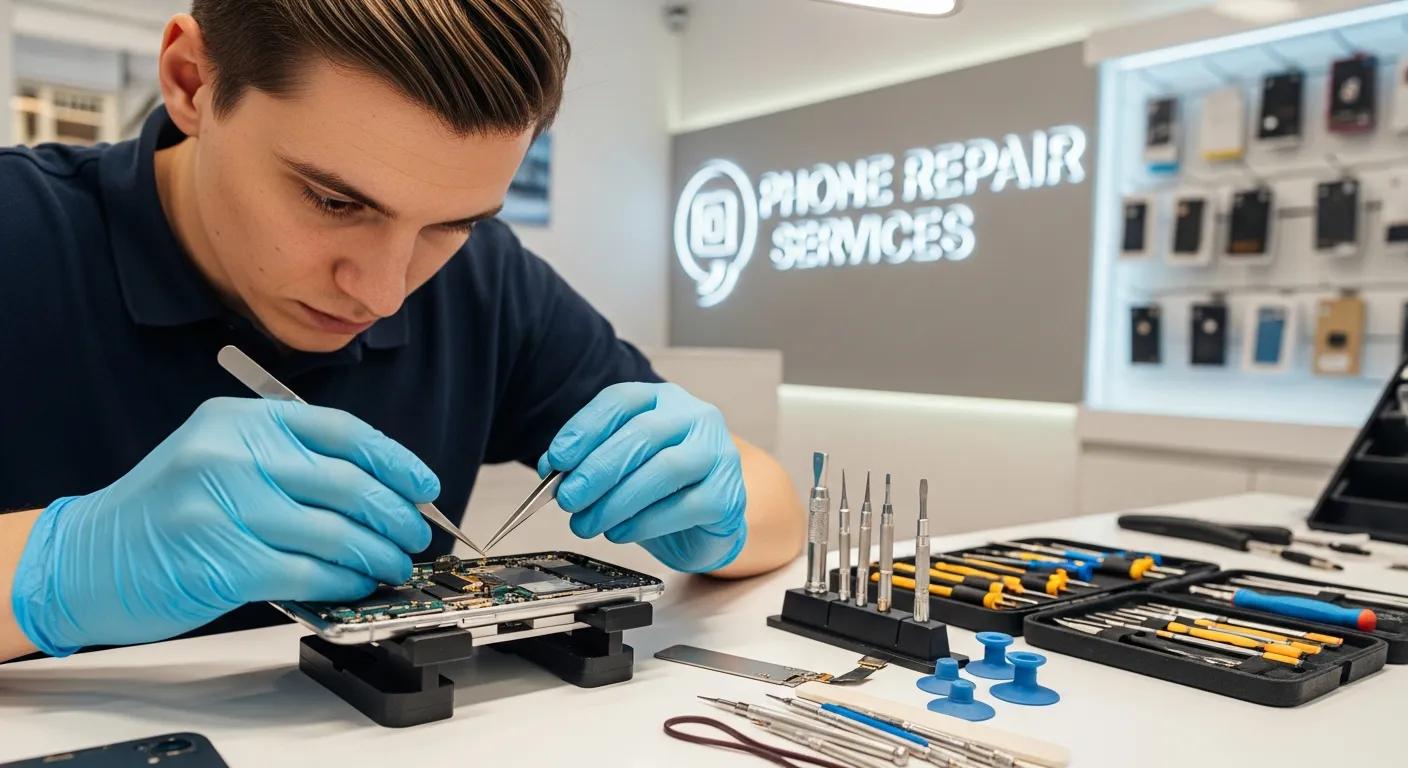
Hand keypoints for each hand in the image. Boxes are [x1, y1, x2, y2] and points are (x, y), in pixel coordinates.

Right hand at [11, 397, 436, 655]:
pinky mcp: (225, 563)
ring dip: (377, 554)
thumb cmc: (166, 511)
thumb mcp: (220, 456)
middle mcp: (234, 456)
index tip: (423, 485)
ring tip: (393, 565)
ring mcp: (227, 509)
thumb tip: (379, 487)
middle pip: (348, 482)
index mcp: (242, 421)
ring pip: (335, 532)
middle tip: (415, 534)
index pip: (342, 432)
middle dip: (395, 514)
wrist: (88, 557)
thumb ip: (289, 460)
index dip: (394, 460)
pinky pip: (308, 572)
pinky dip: (343, 581)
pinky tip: (356, 584)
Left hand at [537, 382, 746, 572]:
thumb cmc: (659, 489)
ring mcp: (718, 453)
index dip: (584, 428)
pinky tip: (619, 532)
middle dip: (598, 468)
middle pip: (642, 433)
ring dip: (617, 500)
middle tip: (568, 498)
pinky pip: (682, 507)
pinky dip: (643, 522)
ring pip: (664, 469)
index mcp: (663, 399)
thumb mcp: (620, 466)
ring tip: (587, 522)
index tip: (556, 459)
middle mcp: (695, 417)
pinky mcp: (727, 495)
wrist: (706, 523)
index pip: (621, 400)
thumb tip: (552, 471)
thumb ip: (589, 461)